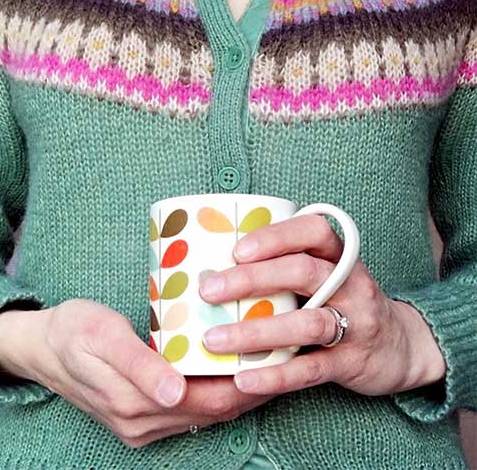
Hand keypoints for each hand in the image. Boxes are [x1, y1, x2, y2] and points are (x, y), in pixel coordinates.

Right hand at [0, 299, 271, 446]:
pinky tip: (229, 369)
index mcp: (136, 404)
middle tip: (281, 352)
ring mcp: (142, 424)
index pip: (211, 402)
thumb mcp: (102, 337)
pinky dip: (216, 391)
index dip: (249, 384)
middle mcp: (144, 423)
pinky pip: (191, 409)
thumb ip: (138, 366)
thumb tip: (174, 394)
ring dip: (238, 390)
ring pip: (206, 413)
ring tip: (265, 358)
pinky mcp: (141, 415)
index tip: (277, 356)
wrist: (41, 346)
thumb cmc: (74, 331)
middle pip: (215, 411)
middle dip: (252, 387)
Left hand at [199, 214, 446, 396]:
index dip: (276, 236)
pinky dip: (276, 374)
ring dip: (256, 331)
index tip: (236, 249)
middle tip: (208, 291)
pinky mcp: (353, 361)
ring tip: (214, 339)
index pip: (313, 230)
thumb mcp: (327, 275)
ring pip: (306, 323)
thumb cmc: (344, 302)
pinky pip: (311, 369)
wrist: (399, 346)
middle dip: (251, 280)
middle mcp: (351, 283)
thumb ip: (289, 267)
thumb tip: (220, 267)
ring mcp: (357, 322)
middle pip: (302, 272)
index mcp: (340, 257)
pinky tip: (244, 378)